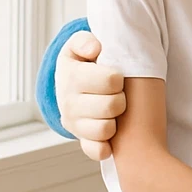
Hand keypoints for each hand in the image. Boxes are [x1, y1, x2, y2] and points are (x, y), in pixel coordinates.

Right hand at [56, 32, 126, 160]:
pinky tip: (113, 135)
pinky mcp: (82, 141)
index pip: (111, 80)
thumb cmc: (83, 63)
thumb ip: (85, 41)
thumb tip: (95, 50)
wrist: (70, 87)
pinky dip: (106, 147)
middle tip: (118, 93)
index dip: (119, 77)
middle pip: (112, 106)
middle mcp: (69, 103)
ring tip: (114, 110)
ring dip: (117, 120)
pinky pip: (96, 151)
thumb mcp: (79, 45)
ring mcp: (75, 125)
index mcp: (71, 76)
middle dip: (122, 98)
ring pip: (106, 130)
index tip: (116, 75)